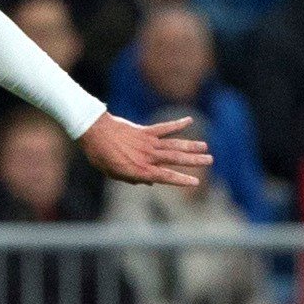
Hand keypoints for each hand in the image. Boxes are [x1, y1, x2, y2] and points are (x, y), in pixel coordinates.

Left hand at [78, 113, 212, 187]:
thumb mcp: (113, 173)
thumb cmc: (100, 155)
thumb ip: (132, 179)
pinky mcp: (145, 130)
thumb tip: (149, 183)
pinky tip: (189, 120)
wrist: (93, 132)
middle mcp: (147, 156)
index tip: (195, 182)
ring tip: (205, 147)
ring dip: (190, 145)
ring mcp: (147, 142)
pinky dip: (177, 124)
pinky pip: (164, 127)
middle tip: (210, 160)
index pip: (165, 176)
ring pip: (174, 145)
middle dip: (194, 160)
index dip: (181, 179)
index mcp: (139, 170)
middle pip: (175, 159)